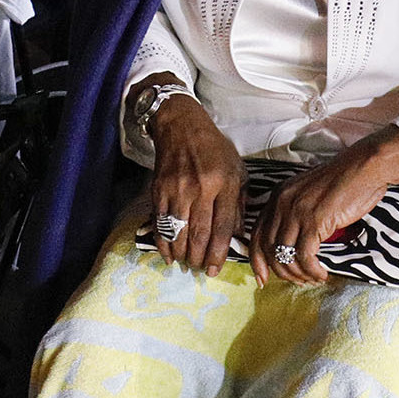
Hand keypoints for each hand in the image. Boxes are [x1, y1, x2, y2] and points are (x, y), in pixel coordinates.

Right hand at [144, 92, 242, 274]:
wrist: (181, 126)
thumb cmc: (214, 149)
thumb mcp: (237, 170)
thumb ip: (239, 203)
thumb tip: (237, 236)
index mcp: (224, 184)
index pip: (222, 227)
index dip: (218, 253)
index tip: (215, 270)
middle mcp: (201, 188)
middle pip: (199, 234)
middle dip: (199, 259)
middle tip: (200, 271)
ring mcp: (177, 190)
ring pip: (178, 232)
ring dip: (182, 255)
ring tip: (186, 265)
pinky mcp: (159, 190)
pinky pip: (161, 223)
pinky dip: (164, 243)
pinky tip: (169, 255)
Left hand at [251, 128, 398, 284]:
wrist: (364, 168)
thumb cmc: (343, 183)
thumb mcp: (309, 195)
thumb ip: (297, 214)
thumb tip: (292, 244)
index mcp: (278, 197)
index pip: (257, 235)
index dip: (257, 261)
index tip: (263, 279)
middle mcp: (282, 203)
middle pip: (268, 249)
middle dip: (280, 272)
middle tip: (297, 282)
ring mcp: (296, 211)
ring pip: (284, 255)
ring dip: (297, 274)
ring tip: (312, 279)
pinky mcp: (314, 220)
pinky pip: (305, 256)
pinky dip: (311, 270)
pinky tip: (322, 274)